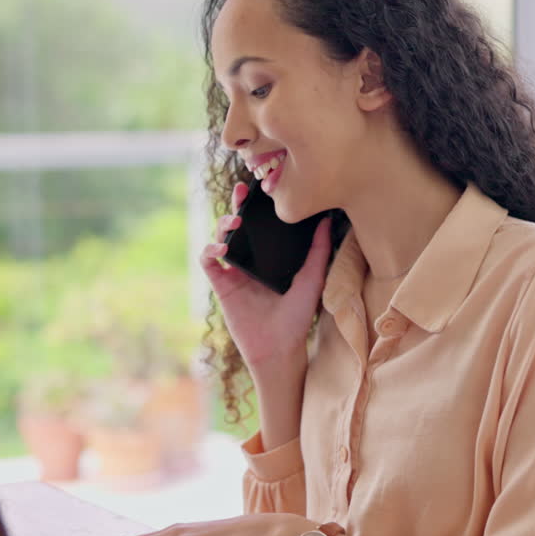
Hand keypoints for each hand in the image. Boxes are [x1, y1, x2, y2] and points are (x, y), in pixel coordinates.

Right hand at [199, 181, 333, 374]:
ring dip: (223, 225)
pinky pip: (208, 262)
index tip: (261, 188)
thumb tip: (326, 220)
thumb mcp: (312, 278)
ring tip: (234, 222)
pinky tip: (222, 247)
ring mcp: (233, 272)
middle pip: (238, 225)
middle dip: (236, 205)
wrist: (280, 347)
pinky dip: (210, 250)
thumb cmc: (297, 316)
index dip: (257, 206)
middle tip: (241, 191)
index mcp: (269, 257)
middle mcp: (250, 261)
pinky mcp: (221, 285)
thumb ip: (318, 250)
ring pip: (220, 238)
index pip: (261, 225)